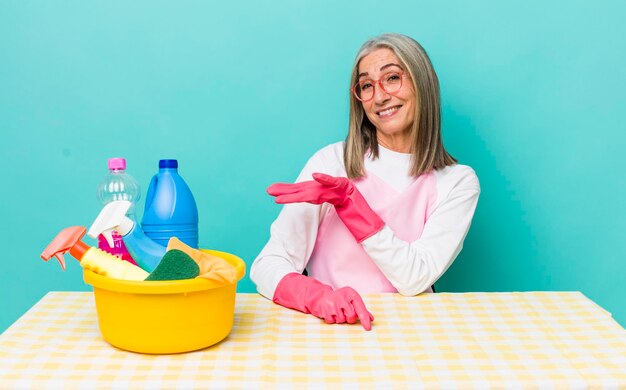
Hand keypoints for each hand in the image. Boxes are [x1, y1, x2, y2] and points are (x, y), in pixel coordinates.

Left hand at [267, 173, 384, 242]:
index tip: (274, 194)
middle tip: (269, 190)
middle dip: (286, 190)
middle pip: (305, 188)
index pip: (304, 192)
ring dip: (297, 192)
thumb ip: (324, 203)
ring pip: (314, 189)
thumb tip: (311, 200)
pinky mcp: (346, 190)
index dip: (288, 192)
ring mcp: (337, 188)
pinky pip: (334, 183)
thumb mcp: (335, 212)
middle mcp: (329, 188)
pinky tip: (316, 177)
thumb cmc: (353, 218)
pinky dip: (326, 179)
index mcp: (325, 193)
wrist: (369, 221)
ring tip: (280, 195)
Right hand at [273, 273, 373, 330]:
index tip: (368, 328)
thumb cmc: (340, 300)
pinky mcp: (325, 309)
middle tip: (344, 311)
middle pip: (351, 316)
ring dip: (340, 318)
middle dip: (349, 318)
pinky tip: (330, 312)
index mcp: (351, 293)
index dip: (364, 319)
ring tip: (336, 311)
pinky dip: (332, 319)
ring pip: (342, 320)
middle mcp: (342, 296)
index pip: (360, 307)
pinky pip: (333, 321)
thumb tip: (371, 319)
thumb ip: (361, 310)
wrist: (322, 297)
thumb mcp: (351, 301)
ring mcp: (333, 303)